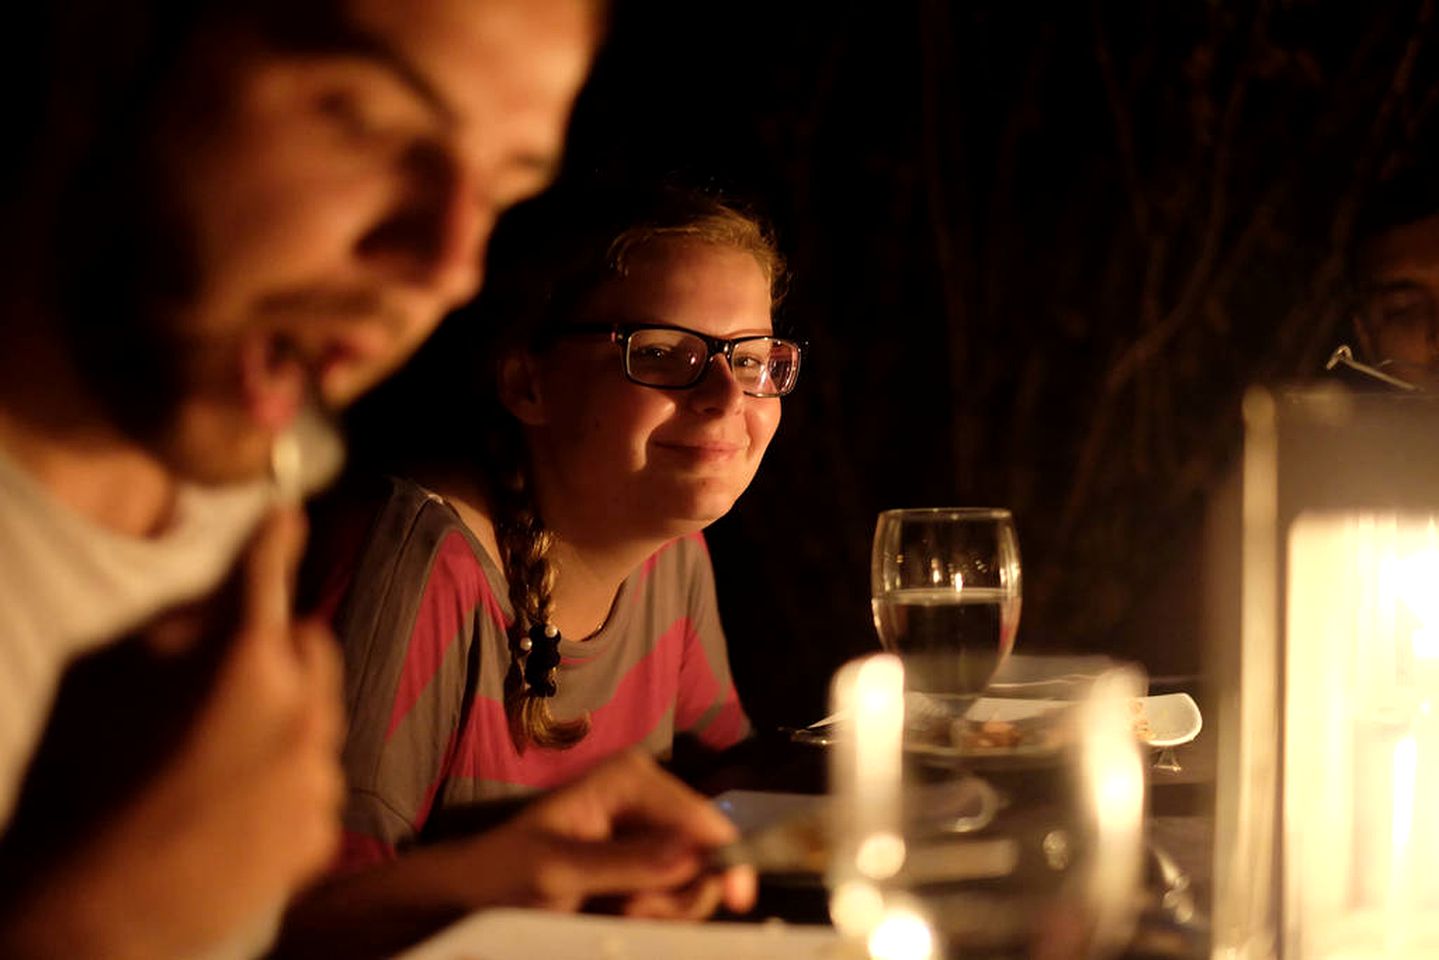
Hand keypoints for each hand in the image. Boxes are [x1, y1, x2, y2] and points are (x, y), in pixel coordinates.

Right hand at [0, 508, 344, 958]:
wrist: (89, 916)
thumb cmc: (81, 788)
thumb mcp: (102, 679)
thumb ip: (175, 627)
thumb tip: (217, 600)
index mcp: (250, 663)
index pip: (270, 577)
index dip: (274, 540)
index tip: (287, 512)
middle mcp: (304, 714)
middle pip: (312, 648)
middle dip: (279, 650)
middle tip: (227, 677)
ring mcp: (318, 779)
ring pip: (320, 718)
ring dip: (285, 719)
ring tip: (218, 758)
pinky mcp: (319, 835)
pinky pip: (316, 783)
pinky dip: (287, 782)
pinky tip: (234, 806)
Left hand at [469, 750, 756, 917]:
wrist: (479, 893)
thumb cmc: (507, 869)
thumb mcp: (560, 868)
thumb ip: (625, 863)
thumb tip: (689, 856)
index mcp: (631, 779)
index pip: (698, 816)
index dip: (723, 856)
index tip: (736, 895)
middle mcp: (649, 798)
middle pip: (705, 850)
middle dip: (679, 891)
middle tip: (634, 910)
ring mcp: (650, 832)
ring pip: (695, 877)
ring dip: (666, 906)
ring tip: (620, 910)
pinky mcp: (647, 863)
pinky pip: (677, 893)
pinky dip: (657, 913)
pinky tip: (622, 912)